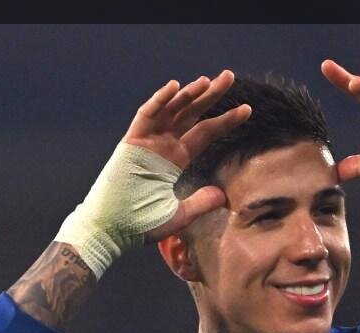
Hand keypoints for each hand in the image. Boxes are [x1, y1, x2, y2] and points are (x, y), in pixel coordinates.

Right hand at [121, 70, 251, 239]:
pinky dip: (159, 100)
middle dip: (210, 95)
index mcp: (175, 159)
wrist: (112, 229)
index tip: (247, 109)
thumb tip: (222, 195)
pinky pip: (146, 116)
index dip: (225, 121)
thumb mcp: (178, 215)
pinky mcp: (131, 142)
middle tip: (230, 76)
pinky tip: (175, 87)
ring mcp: (147, 142)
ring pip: (171, 110)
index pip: (205, 133)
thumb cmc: (140, 224)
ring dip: (188, 94)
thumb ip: (200, 203)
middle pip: (191, 114)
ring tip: (209, 81)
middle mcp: (163, 146)